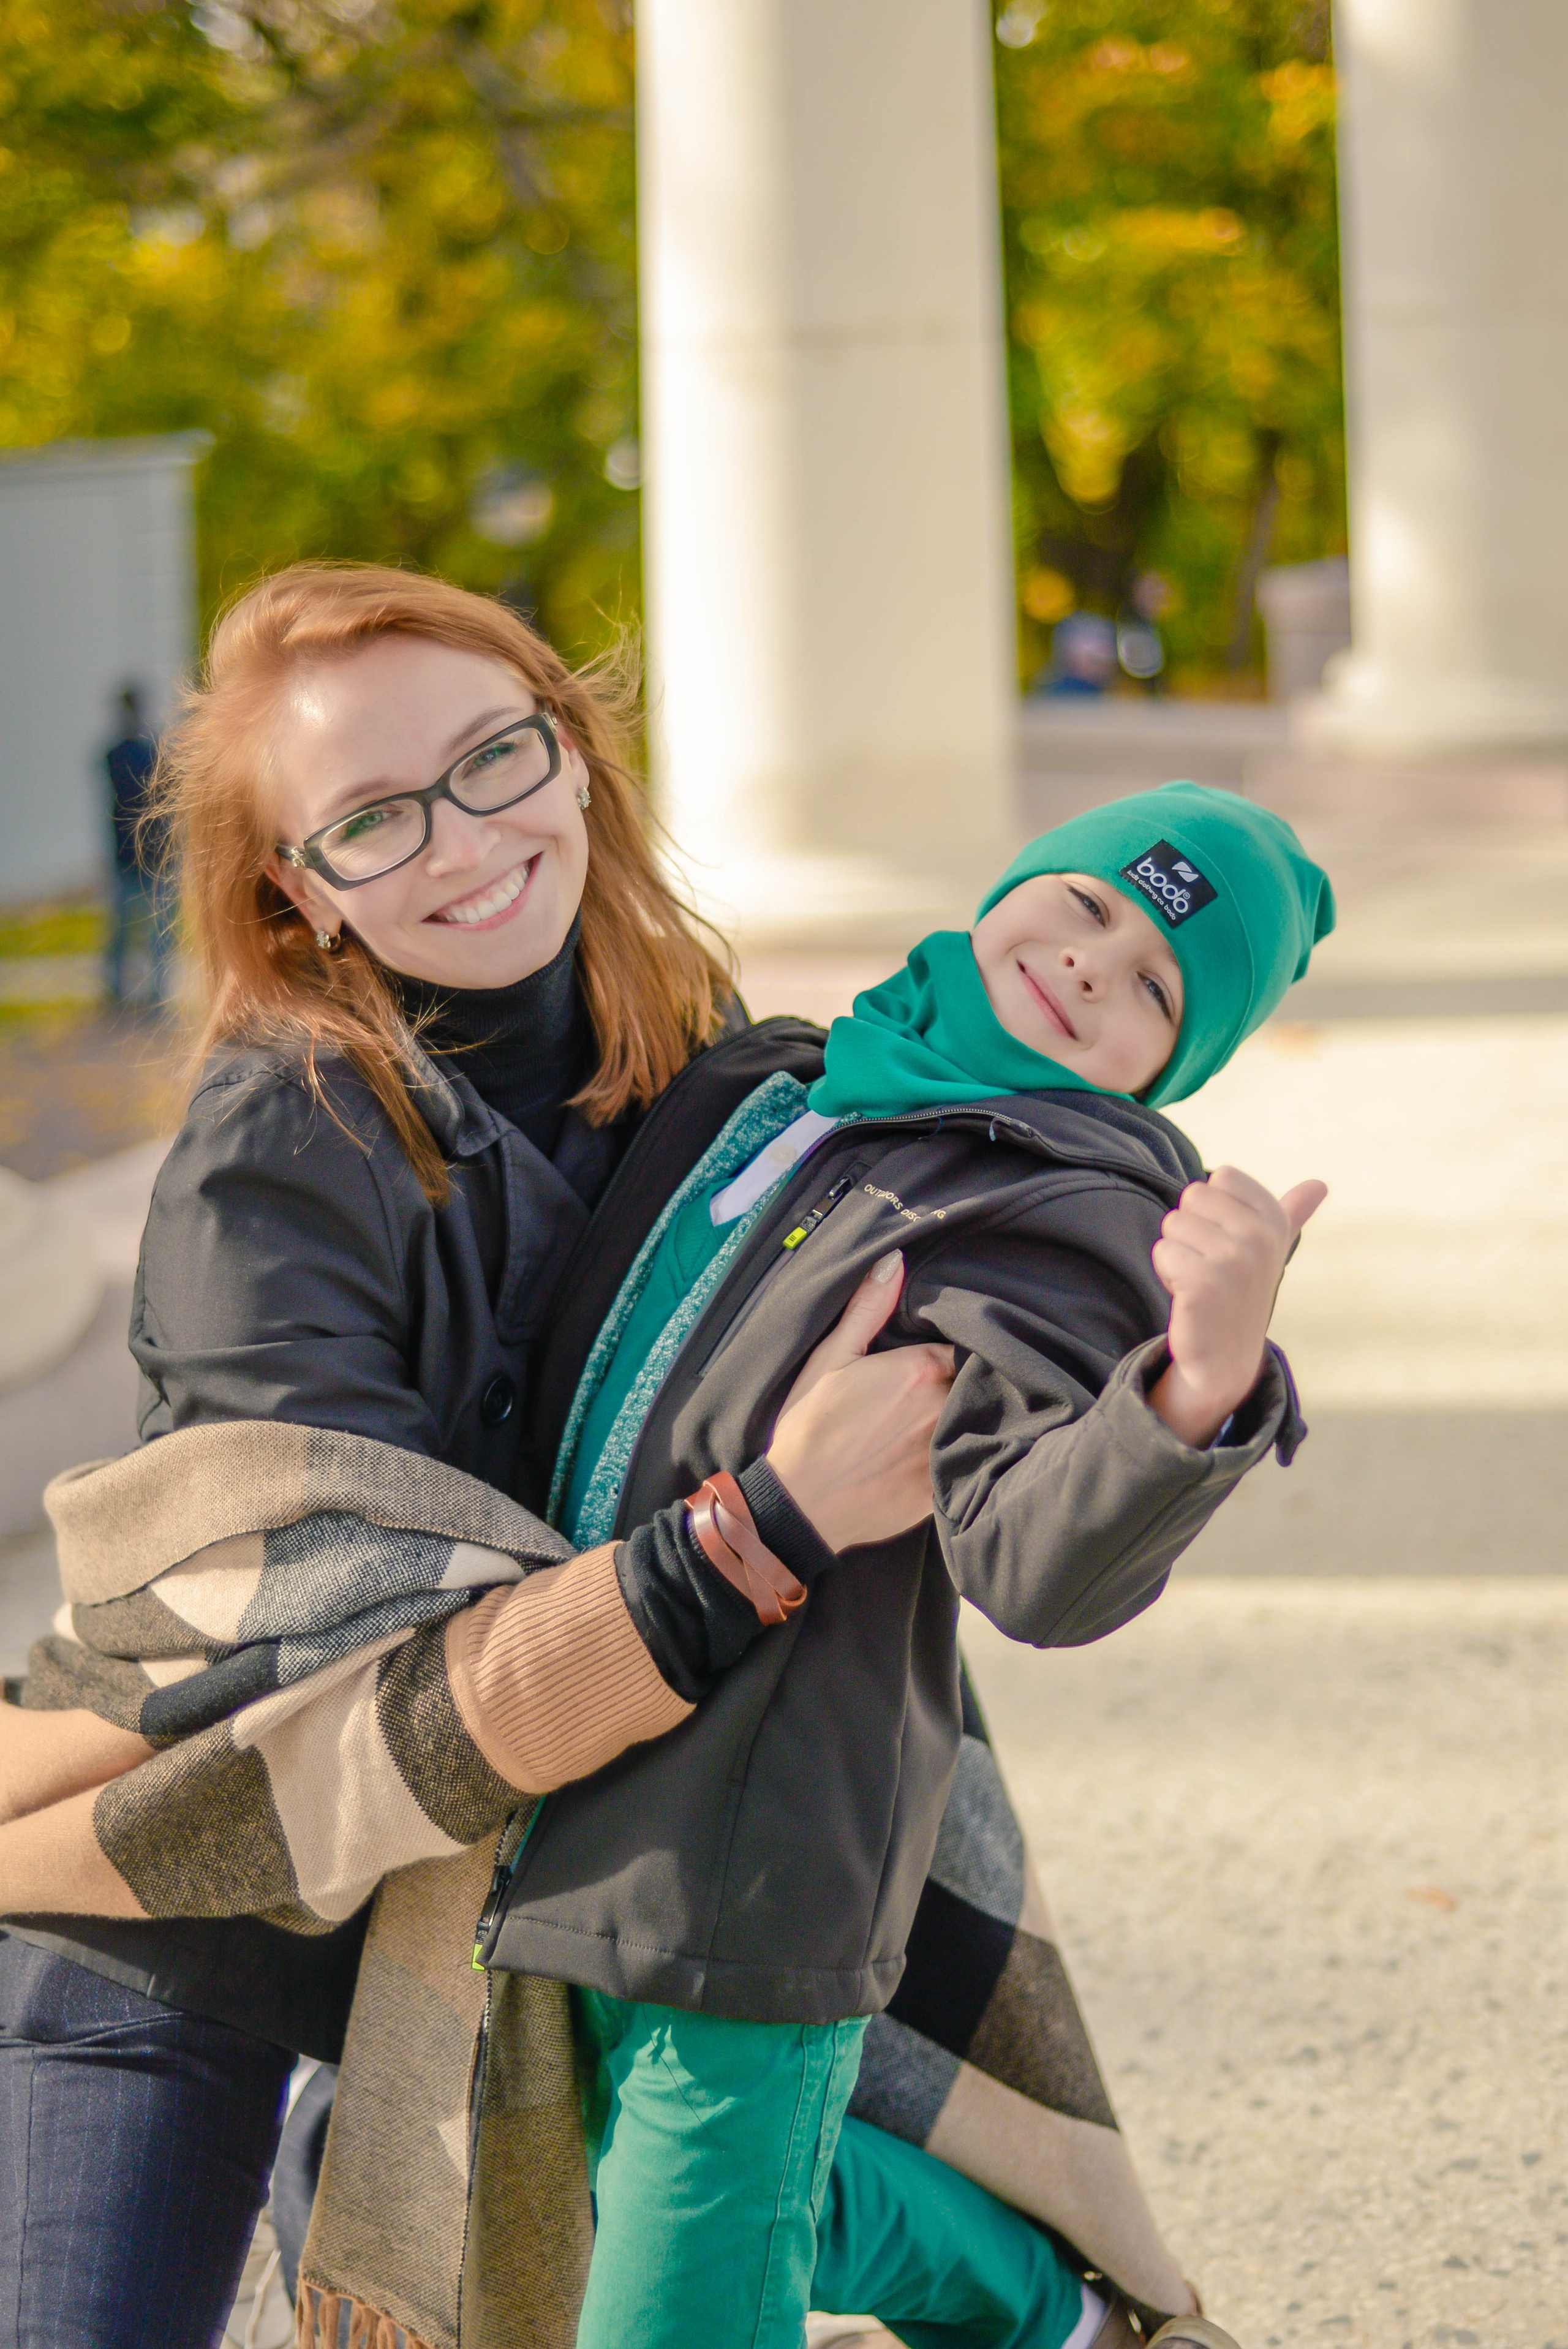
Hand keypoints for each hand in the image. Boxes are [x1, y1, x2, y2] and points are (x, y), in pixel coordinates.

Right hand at [766, 1251, 955, 1551]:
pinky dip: (953, 1459)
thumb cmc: (809, 1425)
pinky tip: (923, 1459)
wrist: (799, 1502)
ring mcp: (944, 1451)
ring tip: (928, 1425)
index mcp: (921, 1369)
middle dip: (957, 1384)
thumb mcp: (831, 1357)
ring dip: (958, 1420)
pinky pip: (961, 1465)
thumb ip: (868, 1309)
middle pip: (969, 1385)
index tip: (936, 1359)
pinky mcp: (940, 1490)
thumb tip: (894, 1261)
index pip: (960, 1349)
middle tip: (929, 1393)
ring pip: (971, 1423)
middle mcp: (942, 1407)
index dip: (949, 1352)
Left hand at [1149, 1165, 1326, 1446]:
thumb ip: (1292, 1214)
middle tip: (1209, 1266)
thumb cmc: (1241, 1293)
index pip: (1222, 1177)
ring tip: (1200, 1282)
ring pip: (1173, 1224)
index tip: (1228, 1241)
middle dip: (1190, 1229)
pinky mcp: (1204, 1282)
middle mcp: (1259, 1236)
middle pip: (1192, 1197)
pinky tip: (1189, 1297)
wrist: (1225, 1356)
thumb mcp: (1272, 1249)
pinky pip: (1163, 1252)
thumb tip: (1320, 1184)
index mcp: (1274, 1220)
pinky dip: (1167, 1274)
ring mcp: (1234, 1260)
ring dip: (1177, 1253)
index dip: (1212, 1209)